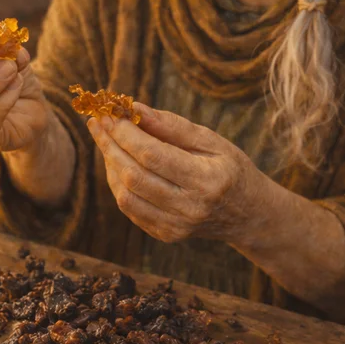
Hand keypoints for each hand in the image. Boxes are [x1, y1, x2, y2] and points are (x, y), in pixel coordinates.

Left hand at [87, 103, 269, 243]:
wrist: (247, 214)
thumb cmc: (230, 168)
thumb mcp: (211, 140)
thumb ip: (172, 126)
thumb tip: (135, 108)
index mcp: (206, 180)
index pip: (151, 155)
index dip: (125, 133)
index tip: (110, 113)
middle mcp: (190, 208)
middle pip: (133, 175)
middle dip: (109, 145)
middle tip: (97, 122)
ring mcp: (176, 227)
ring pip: (125, 194)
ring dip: (109, 164)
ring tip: (107, 140)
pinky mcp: (165, 235)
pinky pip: (129, 208)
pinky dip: (117, 182)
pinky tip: (118, 162)